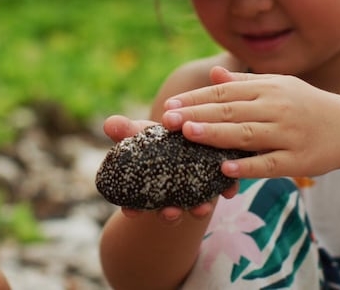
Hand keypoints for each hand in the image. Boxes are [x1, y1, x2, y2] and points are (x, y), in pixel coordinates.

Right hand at [102, 114, 237, 222]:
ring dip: (197, 209)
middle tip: (169, 212)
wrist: (186, 129)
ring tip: (201, 208)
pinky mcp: (215, 181)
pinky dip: (225, 190)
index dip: (131, 210)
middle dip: (168, 215)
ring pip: (195, 206)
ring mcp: (193, 192)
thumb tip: (109, 124)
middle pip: (167, 212)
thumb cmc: (154, 136)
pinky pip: (221, 190)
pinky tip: (229, 190)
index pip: (134, 205)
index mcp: (147, 188)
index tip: (130, 211)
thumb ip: (125, 130)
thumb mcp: (139, 131)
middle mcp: (170, 196)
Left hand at [160, 66, 339, 179]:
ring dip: (215, 135)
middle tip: (167, 120)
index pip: (224, 93)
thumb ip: (244, 84)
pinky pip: (269, 164)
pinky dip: (247, 167)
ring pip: (246, 135)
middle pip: (230, 112)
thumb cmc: (307, 106)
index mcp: (269, 89)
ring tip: (188, 135)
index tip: (169, 105)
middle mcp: (277, 109)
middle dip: (196, 115)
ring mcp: (288, 135)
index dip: (195, 99)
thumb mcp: (279, 87)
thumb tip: (212, 75)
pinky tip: (225, 169)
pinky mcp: (298, 160)